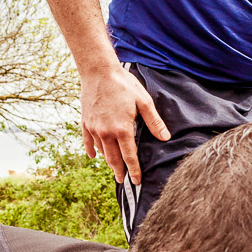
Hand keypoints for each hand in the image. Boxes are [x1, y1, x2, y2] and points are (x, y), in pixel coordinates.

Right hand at [80, 65, 169, 185]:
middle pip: (113, 159)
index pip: (129, 156)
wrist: (98, 71)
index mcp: (122, 129)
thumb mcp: (143, 101)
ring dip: (108, 161)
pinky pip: (87, 142)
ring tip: (114, 168)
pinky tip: (94, 156)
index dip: (134, 170)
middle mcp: (106, 132)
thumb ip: (154, 122)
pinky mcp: (85, 122)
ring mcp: (94, 128)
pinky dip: (91, 150)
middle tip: (123, 181)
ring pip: (101, 151)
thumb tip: (165, 137)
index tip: (137, 181)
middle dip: (120, 171)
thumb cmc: (123, 84)